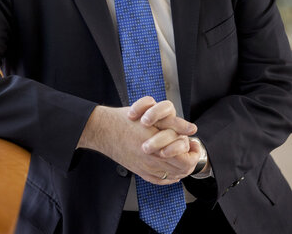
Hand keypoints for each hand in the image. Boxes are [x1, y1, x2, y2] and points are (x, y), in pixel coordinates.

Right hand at [77, 104, 194, 184]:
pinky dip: (168, 175)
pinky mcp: (138, 171)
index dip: (194, 152)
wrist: (103, 130)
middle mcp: (152, 162)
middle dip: (189, 160)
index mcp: (158, 148)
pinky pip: (159, 180)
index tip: (194, 144)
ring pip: (171, 176)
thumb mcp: (153, 117)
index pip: (186, 160)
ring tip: (181, 157)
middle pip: (181, 170)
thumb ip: (173, 124)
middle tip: (190, 150)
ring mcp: (145, 169)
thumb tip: (191, 129)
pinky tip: (169, 168)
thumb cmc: (125, 120)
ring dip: (179, 167)